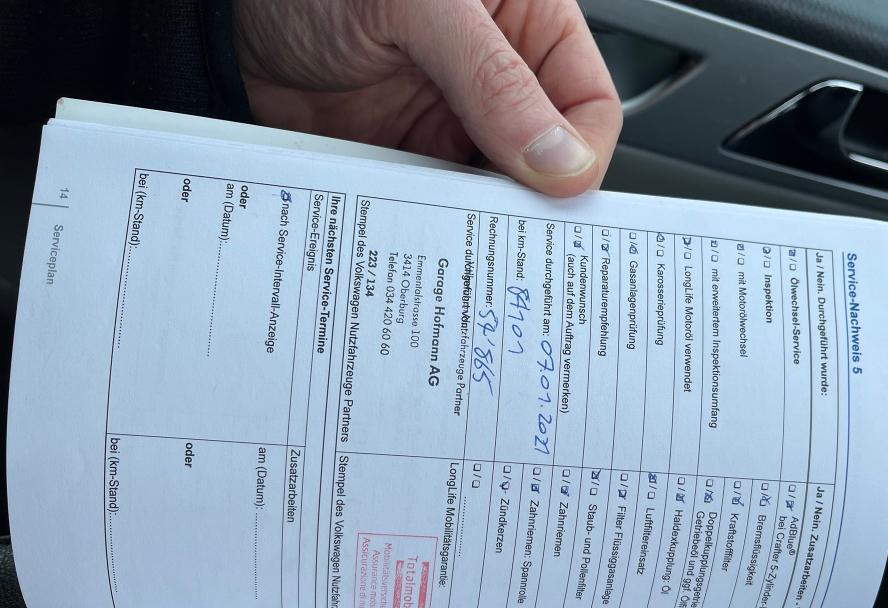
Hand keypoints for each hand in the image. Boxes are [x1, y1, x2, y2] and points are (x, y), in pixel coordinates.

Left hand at [233, 0, 621, 196]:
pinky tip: (427, 230)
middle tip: (516, 229)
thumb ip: (493, 79)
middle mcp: (495, 78)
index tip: (557, 189)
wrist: (229, 22)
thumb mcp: (420, 6)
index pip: (588, 102)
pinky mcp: (409, 158)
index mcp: (524, 24)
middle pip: (548, 158)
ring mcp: (451, 122)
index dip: (582, 151)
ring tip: (468, 235)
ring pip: (496, 191)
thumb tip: (558, 158)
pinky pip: (440, 205)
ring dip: (484, 218)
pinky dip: (438, 226)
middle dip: (536, 197)